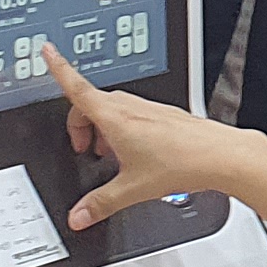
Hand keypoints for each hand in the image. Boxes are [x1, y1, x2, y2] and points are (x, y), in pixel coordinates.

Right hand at [50, 56, 253, 229]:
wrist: (219, 156)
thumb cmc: (180, 162)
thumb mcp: (131, 189)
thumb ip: (100, 203)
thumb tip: (79, 216)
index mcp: (114, 116)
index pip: (76, 87)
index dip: (58, 67)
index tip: (47, 51)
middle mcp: (130, 106)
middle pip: (91, 104)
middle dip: (81, 126)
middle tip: (85, 151)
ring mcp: (148, 108)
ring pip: (113, 110)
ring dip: (104, 129)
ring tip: (113, 157)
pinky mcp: (162, 115)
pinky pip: (133, 115)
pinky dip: (124, 130)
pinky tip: (137, 156)